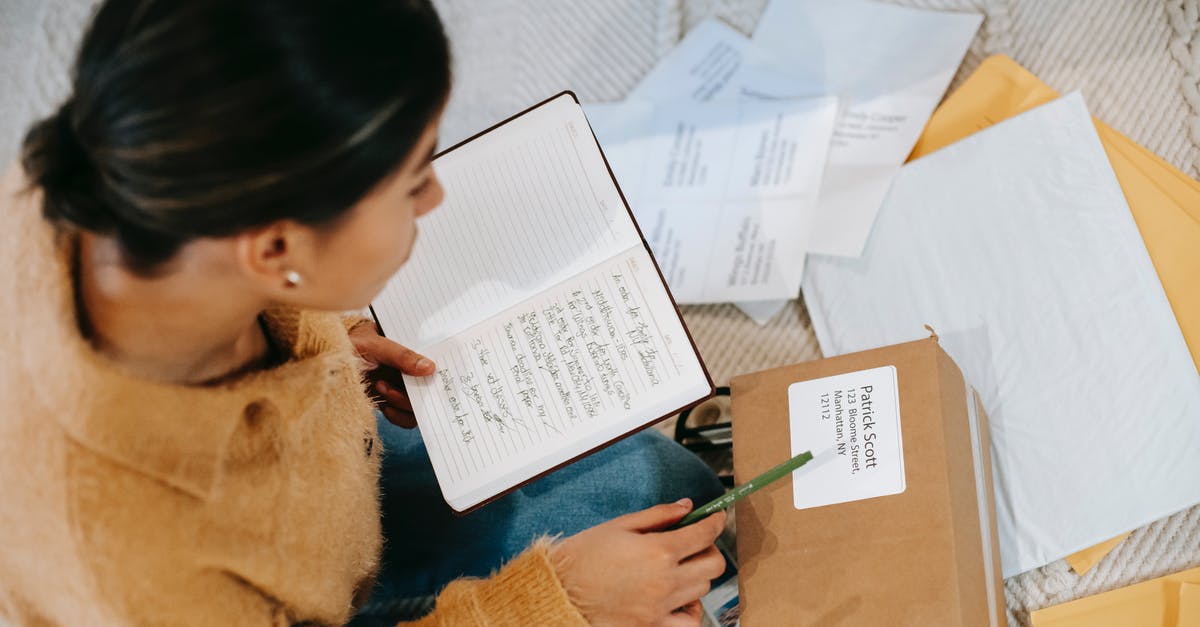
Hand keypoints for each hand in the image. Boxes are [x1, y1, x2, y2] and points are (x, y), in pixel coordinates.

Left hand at [347, 320, 435, 427]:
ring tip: (382, 388)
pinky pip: (405, 417)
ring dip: (403, 402)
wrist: (323, 360)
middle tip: (399, 385)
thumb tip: (430, 367)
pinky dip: (397, 416)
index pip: (435, 360)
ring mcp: (401, 387)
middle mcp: (410, 370)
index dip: (443, 371)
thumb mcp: (375, 345)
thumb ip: (402, 355)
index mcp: (410, 349)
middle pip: (431, 388)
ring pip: (418, 406)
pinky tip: (384, 405)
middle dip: (418, 393)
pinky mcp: (390, 403)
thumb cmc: (350, 343)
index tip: (439, 378)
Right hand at [550, 499, 726, 626]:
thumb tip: (686, 507)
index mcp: (658, 550)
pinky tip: (677, 600)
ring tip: (680, 570)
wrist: (558, 592)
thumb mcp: (619, 526)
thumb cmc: (582, 557)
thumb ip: (658, 515)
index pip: (705, 534)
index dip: (716, 522)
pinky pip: (689, 622)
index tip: (717, 518)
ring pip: (703, 590)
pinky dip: (689, 610)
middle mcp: (665, 580)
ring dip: (698, 577)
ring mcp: (660, 608)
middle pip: (713, 564)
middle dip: (710, 549)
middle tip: (696, 544)